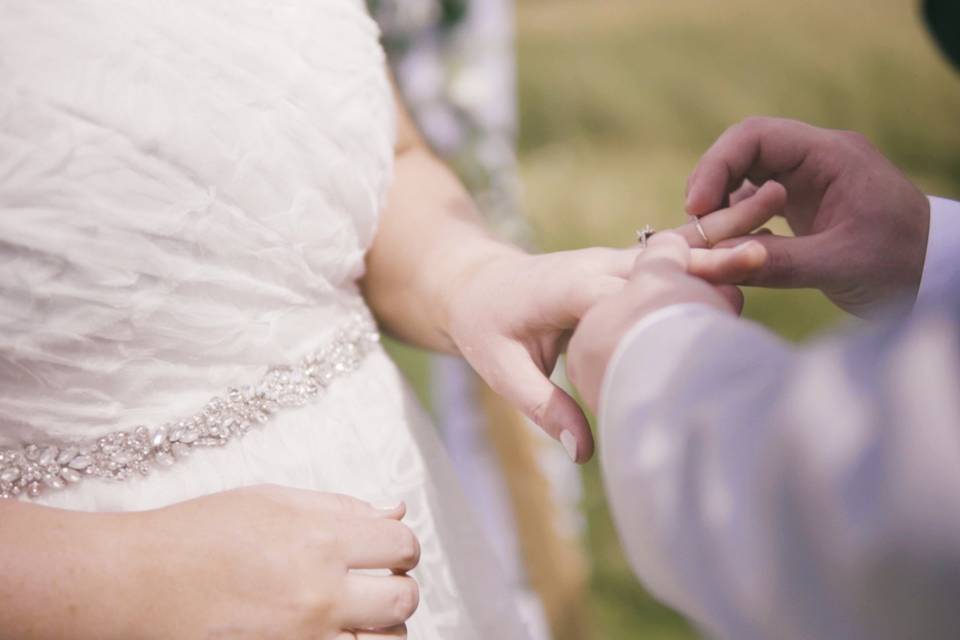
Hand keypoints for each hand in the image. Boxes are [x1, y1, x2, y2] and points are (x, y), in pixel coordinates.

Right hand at [127, 486, 418, 639]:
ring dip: (381, 627)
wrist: (137, 583)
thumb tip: (394, 513)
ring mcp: (305, 637)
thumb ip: (341, 508)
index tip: (386, 551)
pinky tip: (332, 632)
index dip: (400, 547)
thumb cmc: (198, 533)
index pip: (402, 547)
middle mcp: (320, 594)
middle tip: (373, 583)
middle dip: (397, 588)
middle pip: (403, 599)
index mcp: (321, 540)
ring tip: (355, 614)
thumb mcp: (272, 501)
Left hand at [442, 186, 780, 462]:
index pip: (624, 289)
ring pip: (673, 247)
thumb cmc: (487, 328)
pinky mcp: (623, 266)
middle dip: (707, 258)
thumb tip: (583, 453)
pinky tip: (754, 229)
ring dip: (719, 236)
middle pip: (660, 260)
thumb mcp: (501, 369)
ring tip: (776, 208)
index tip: (714, 302)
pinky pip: (670, 253)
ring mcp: (612, 260)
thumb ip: (544, 407)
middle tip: (762, 252)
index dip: (666, 293)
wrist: (477, 283)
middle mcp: (595, 265)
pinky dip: (709, 243)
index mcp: (567, 288)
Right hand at [686, 117, 930, 315]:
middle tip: (694, 225)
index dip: (717, 166)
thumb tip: (714, 262)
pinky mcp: (804, 205)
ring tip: (710, 239)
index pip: (756, 136)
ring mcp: (809, 181)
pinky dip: (737, 220)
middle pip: (744, 151)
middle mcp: (816, 160)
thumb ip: (776, 263)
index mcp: (831, 156)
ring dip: (722, 203)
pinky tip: (732, 247)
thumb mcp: (839, 266)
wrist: (937, 276)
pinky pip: (756, 201)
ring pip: (746, 176)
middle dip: (712, 183)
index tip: (697, 207)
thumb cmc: (902, 264)